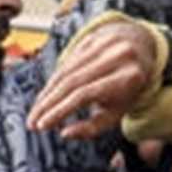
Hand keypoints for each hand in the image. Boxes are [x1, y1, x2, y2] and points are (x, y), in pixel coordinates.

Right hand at [26, 18, 158, 137]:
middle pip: (71, 82)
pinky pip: (65, 63)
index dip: (60, 110)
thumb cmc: (127, 86)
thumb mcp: (118, 111)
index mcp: (130, 76)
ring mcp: (104, 43)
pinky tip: (45, 96)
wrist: (139, 50)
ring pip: (64, 72)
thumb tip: (65, 133)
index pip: (85, 94)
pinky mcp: (91, 37)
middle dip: (47, 104)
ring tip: (36, 111)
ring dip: (46, 94)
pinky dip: (52, 81)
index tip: (43, 125)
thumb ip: (93, 127)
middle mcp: (118, 56)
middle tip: (32, 120)